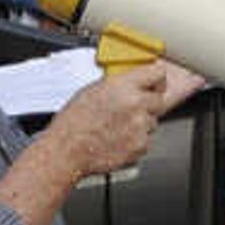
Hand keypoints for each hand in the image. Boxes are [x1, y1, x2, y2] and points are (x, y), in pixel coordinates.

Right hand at [46, 61, 205, 180]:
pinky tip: (119, 140)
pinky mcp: (140, 145)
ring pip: (153, 121)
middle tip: (131, 111)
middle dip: (148, 104)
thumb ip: (119, 83)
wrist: (65, 150)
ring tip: (118, 128)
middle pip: (159, 99)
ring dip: (141, 124)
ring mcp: (140, 125)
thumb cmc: (73, 122)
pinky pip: (147, 140)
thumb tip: (135, 81)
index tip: (153, 84)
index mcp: (123, 85)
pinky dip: (136, 141)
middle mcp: (135, 103)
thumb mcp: (93, 90)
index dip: (155, 80)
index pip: (158, 73)